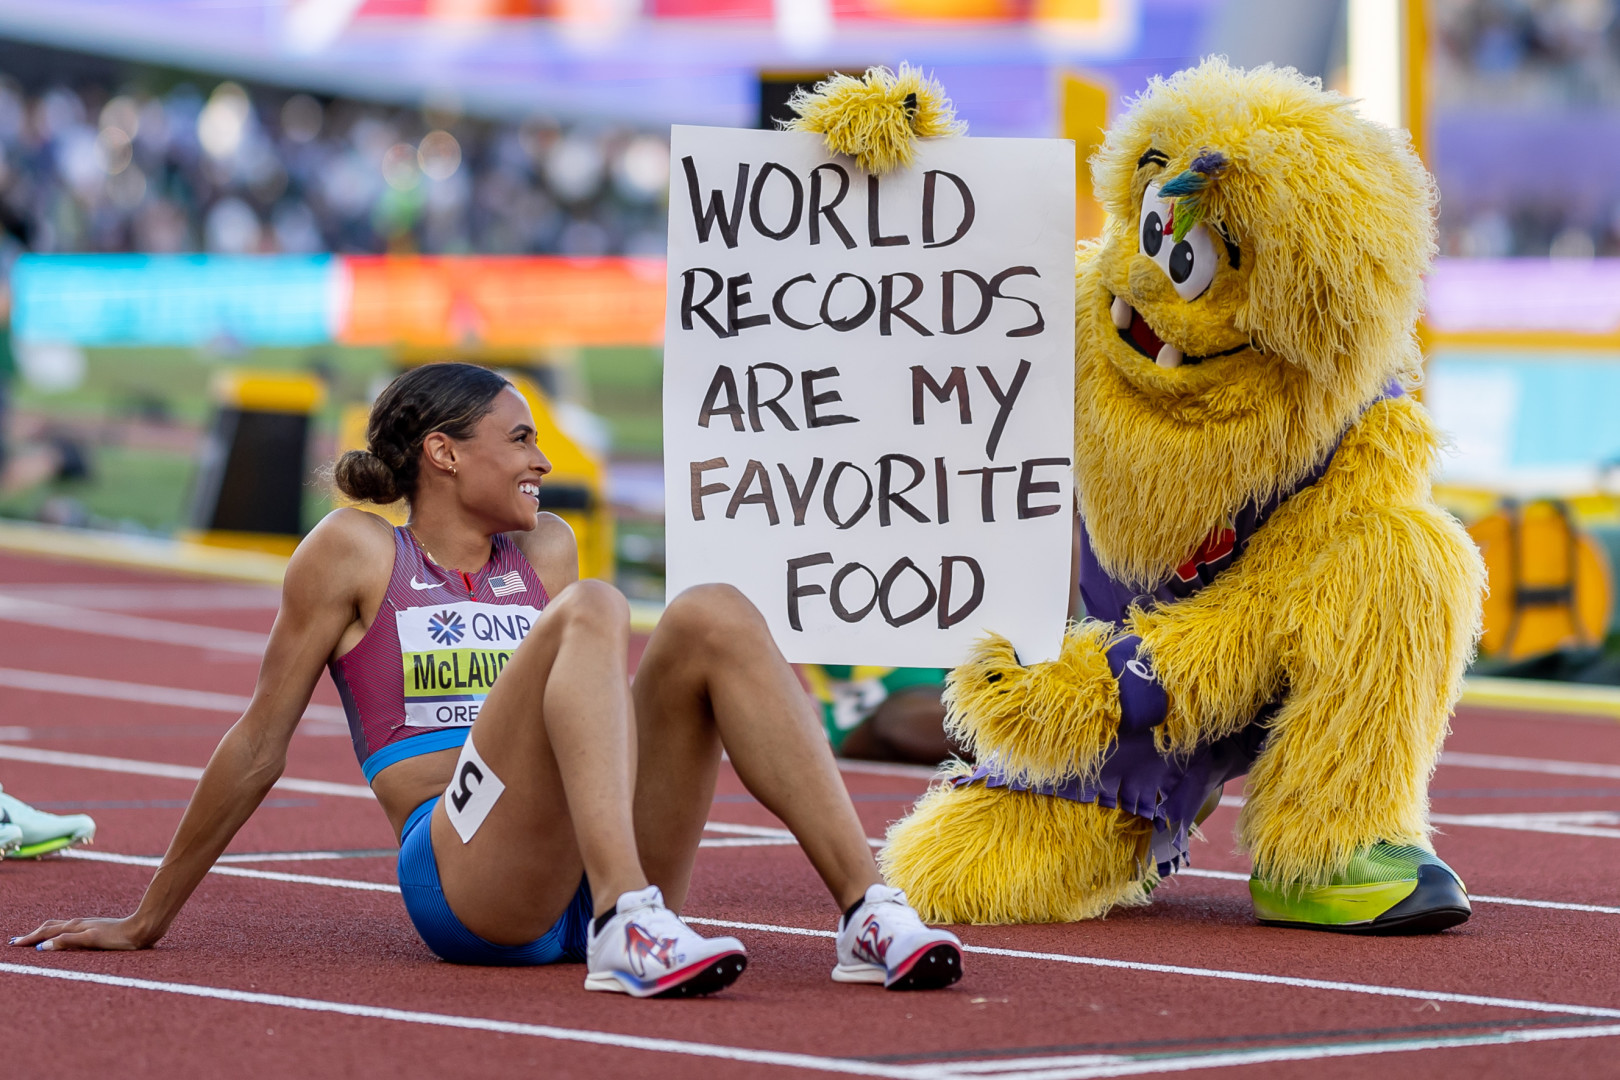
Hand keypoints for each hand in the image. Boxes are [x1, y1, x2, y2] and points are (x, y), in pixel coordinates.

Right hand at [9, 916, 156, 951]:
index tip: (14, 944)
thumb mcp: (91, 940)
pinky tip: (64, 935)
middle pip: (51, 926)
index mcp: (76, 926)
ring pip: (60, 926)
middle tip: (17, 941)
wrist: (143, 929)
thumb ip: (68, 941)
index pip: (47, 932)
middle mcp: (80, 923)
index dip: (30, 938)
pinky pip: (70, 929)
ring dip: (44, 931)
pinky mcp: (96, 928)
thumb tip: (42, 946)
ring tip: (35, 936)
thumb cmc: (119, 937)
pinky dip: (59, 932)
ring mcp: (88, 925)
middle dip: (33, 933)